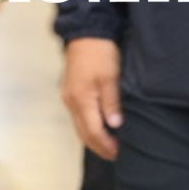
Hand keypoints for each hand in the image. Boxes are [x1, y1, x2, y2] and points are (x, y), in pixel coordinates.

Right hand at [61, 37, 123, 159]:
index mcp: (81, 99)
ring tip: (110, 146)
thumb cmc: (99, 54)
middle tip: (116, 156)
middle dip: (99, 146)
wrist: (84, 33)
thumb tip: (114, 125)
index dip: (106, 144)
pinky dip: (88, 127)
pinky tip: (100, 128)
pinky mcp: (70, 92)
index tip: (120, 153)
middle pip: (83, 132)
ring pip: (79, 126)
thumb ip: (111, 102)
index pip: (93, 131)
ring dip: (93, 138)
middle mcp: (71, 101)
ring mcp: (68, 97)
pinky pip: (78, 117)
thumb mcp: (110, 77)